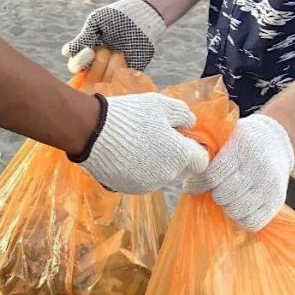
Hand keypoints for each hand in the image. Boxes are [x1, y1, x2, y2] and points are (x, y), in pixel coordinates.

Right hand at [62, 0, 166, 73]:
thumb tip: (67, 53)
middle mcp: (98, 67)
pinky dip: (119, 72)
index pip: (75, 67)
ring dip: (108, 67)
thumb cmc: (117, 17)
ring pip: (102, 82)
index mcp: (87, 54)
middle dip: (94, 66)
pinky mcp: (128, 77)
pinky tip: (124, 60)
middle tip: (103, 51)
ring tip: (117, 52)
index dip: (78, 62)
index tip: (89, 50)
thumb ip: (83, 38)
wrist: (142, 17)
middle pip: (86, 79)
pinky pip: (119, 83)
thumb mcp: (96, 23)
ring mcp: (112, 73)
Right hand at [73, 93, 208, 194]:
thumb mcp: (161, 104)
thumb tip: (191, 125)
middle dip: (171, 153)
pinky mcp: (129, 190)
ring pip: (159, 175)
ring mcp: (147, 186)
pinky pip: (141, 179)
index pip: (202, 161)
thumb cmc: (131, 115)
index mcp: (180, 156)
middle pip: (178, 167)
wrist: (93, 134)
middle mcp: (167, 176)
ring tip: (135, 143)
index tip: (182, 137)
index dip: (194, 148)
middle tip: (152, 134)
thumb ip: (184, 114)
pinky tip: (124, 154)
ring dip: (153, 162)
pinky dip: (137, 170)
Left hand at [184, 114, 294, 230]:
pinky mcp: (277, 201)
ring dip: (227, 207)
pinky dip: (241, 219)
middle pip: (223, 196)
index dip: (197, 184)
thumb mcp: (224, 140)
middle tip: (217, 190)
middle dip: (215, 194)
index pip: (212, 176)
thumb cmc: (239, 143)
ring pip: (236, 211)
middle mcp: (259, 166)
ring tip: (230, 198)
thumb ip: (206, 157)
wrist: (275, 142)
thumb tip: (189, 187)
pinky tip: (240, 207)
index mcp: (242, 146)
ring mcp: (270, 185)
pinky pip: (251, 222)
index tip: (191, 187)